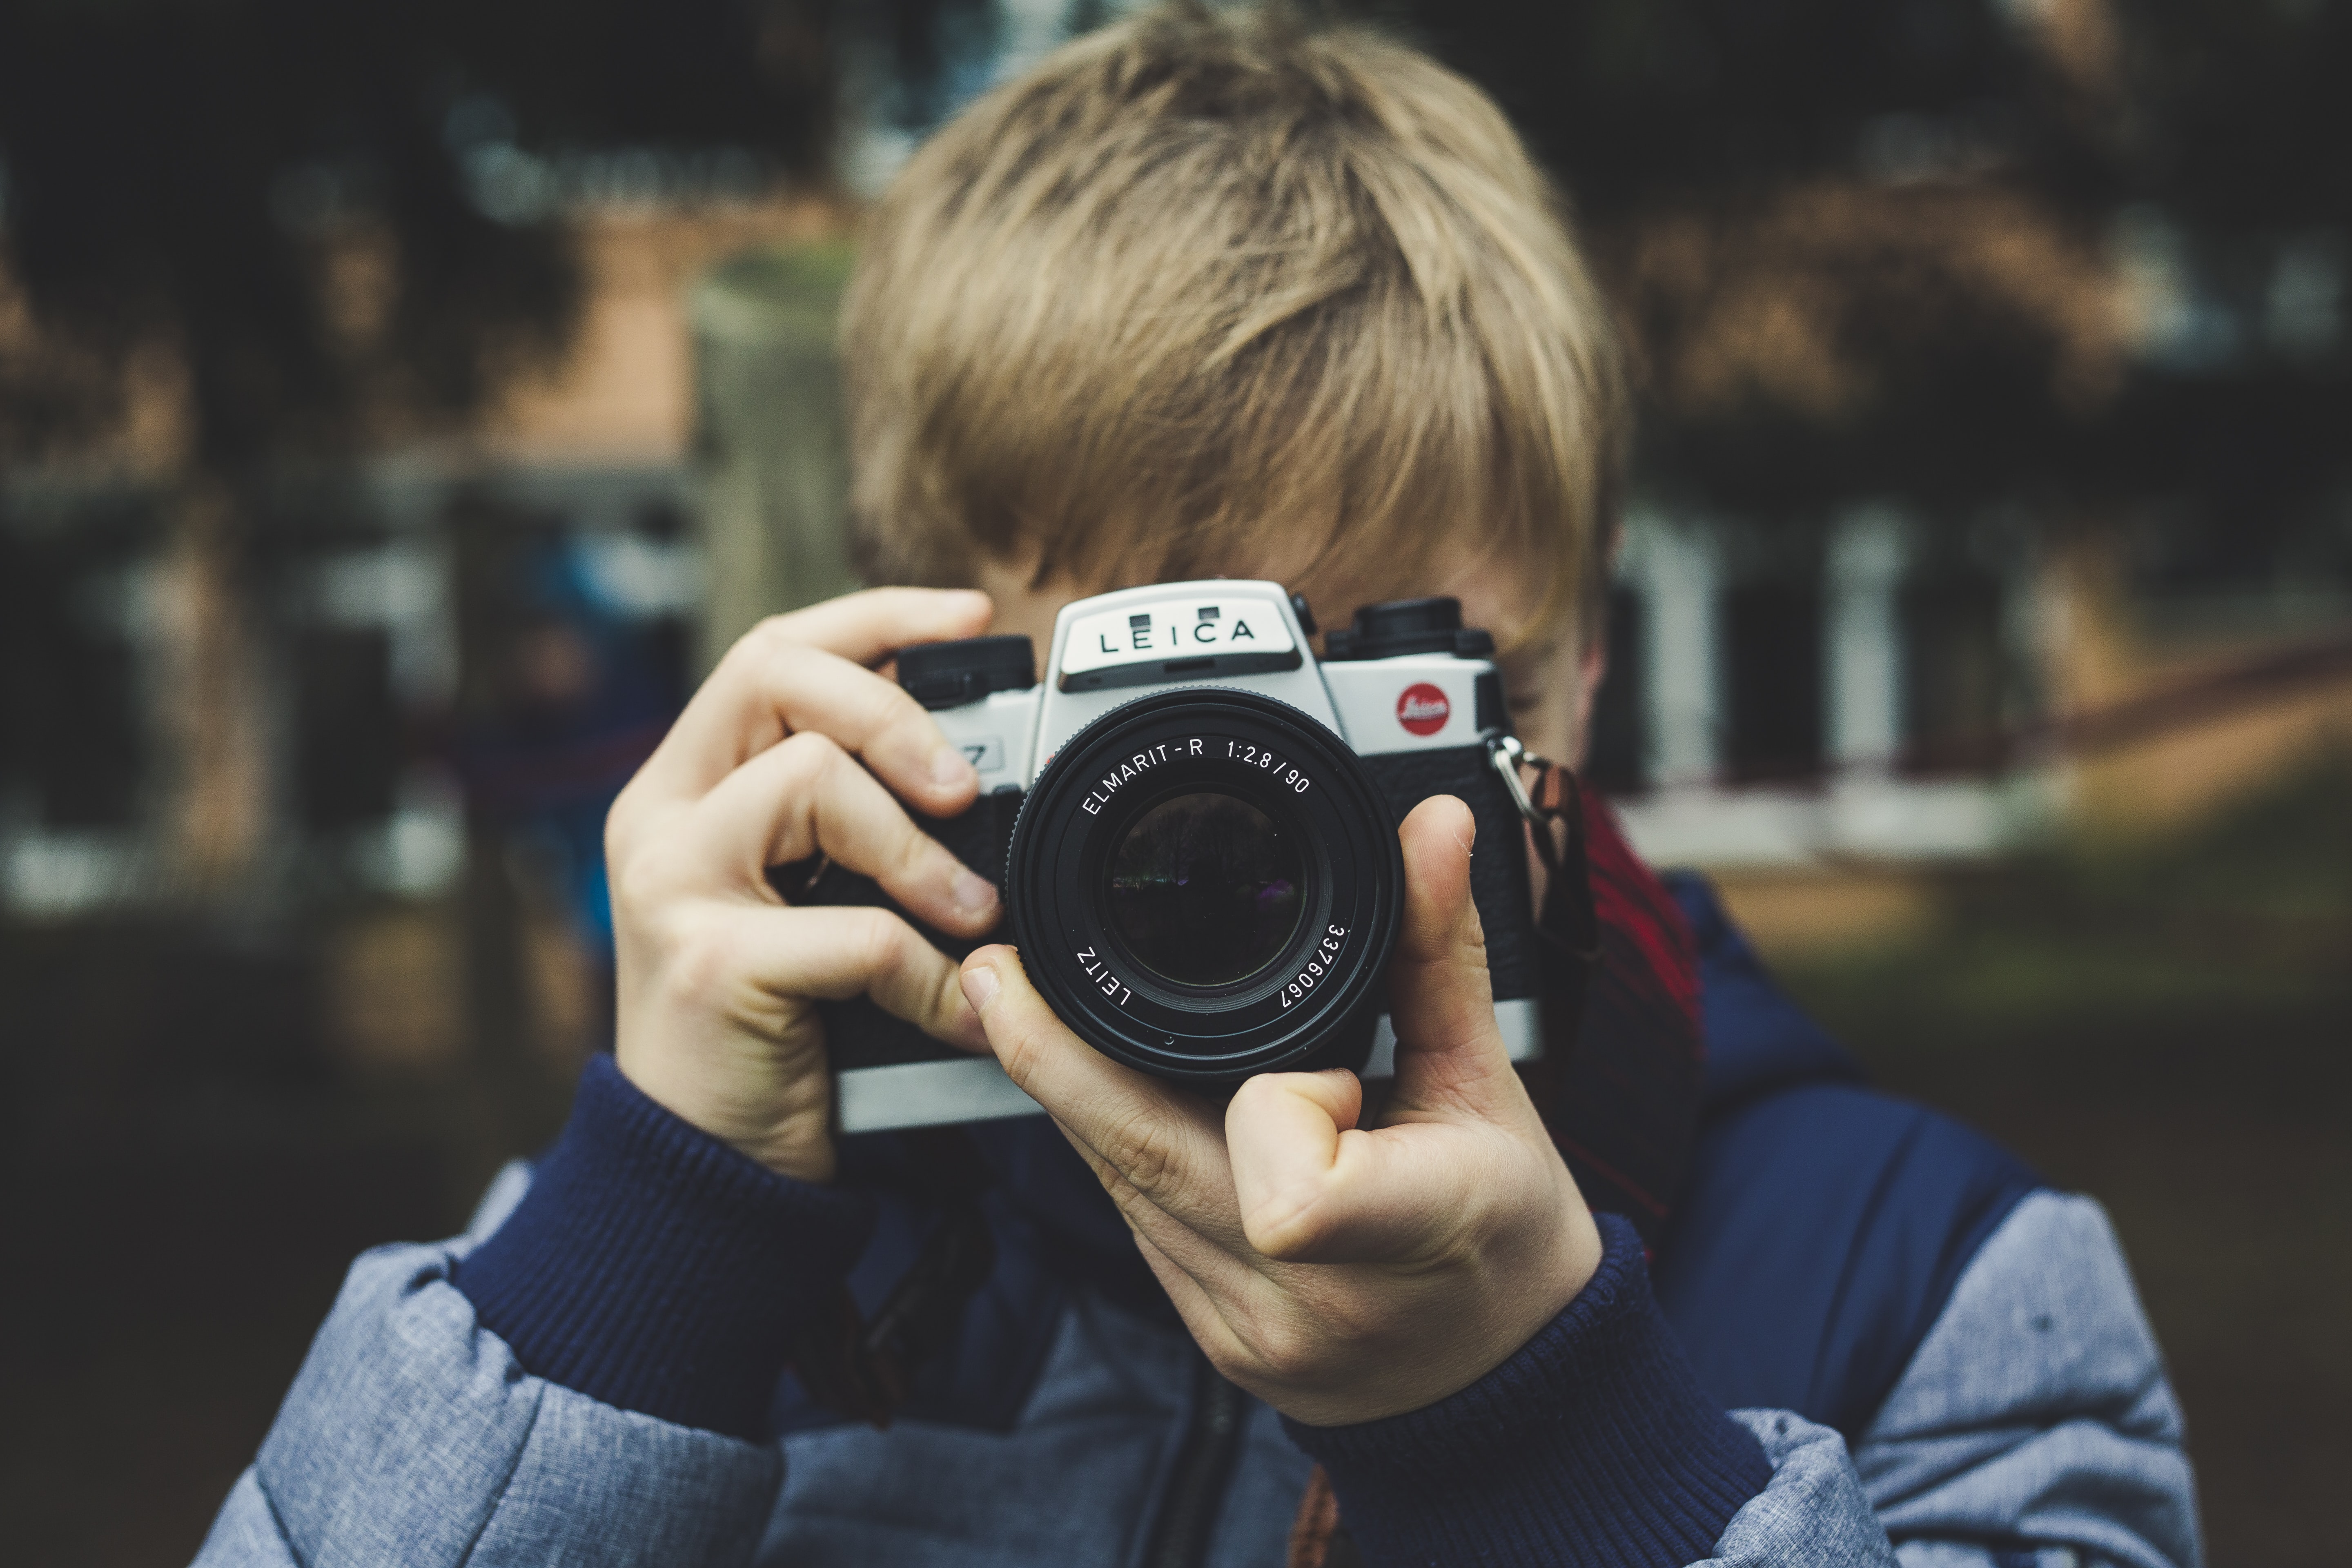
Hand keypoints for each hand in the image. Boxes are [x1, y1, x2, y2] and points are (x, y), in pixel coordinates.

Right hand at [607, 588, 1002, 1181]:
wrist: (703, 1170)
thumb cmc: (771, 1031)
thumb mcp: (806, 903)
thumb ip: (851, 829)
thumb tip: (976, 774)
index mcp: (686, 788)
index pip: (771, 650)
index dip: (872, 617)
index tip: (969, 617)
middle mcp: (659, 817)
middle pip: (777, 676)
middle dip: (893, 711)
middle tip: (964, 788)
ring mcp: (668, 884)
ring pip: (811, 781)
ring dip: (918, 850)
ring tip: (972, 918)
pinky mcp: (707, 963)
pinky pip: (856, 931)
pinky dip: (929, 975)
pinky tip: (954, 1013)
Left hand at [959, 795, 1601, 1425]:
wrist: (1500, 1383)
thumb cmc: (1509, 1232)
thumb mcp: (1493, 1088)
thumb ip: (1439, 950)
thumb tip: (1430, 824)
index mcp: (1411, 1233)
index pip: (1292, 1189)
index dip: (1284, 1105)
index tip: (1325, 1072)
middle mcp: (1309, 1296)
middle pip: (1144, 1159)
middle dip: (1058, 1056)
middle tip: (1001, 972)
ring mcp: (1245, 1326)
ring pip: (1121, 1186)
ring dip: (1083, 1095)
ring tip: (1044, 1010)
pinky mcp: (1208, 1338)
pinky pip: (1134, 1221)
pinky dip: (1124, 1151)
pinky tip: (1134, 1101)